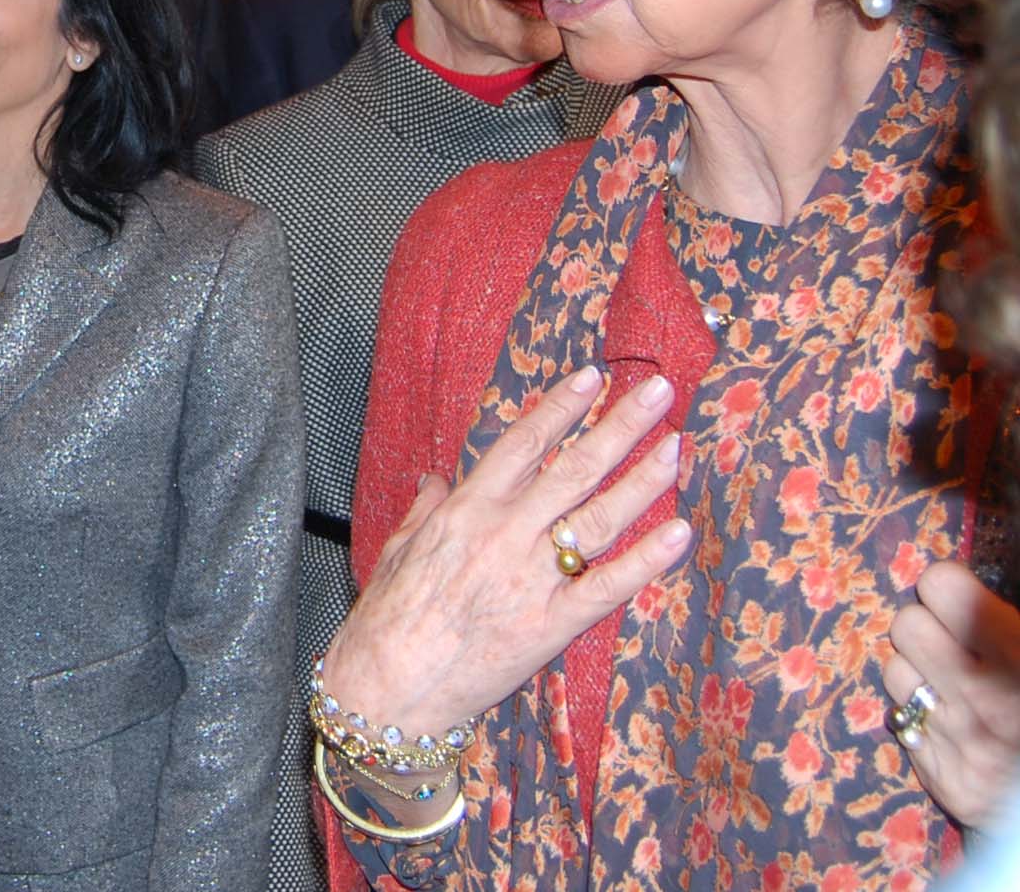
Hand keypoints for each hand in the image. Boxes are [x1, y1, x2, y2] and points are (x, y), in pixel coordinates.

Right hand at [320, 364, 691, 737]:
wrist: (390, 687)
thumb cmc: (388, 617)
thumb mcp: (397, 547)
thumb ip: (426, 509)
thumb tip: (437, 479)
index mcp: (466, 510)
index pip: (523, 443)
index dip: (561, 408)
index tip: (592, 378)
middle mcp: (504, 535)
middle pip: (573, 468)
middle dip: (619, 426)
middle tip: (657, 392)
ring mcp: (532, 580)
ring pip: (599, 519)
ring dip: (641, 480)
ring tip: (675, 447)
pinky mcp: (551, 626)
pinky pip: (607, 587)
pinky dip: (647, 560)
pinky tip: (678, 532)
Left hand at [883, 559, 1019, 827]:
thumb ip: (998, 618)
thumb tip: (951, 580)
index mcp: (1017, 656)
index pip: (942, 586)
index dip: (945, 587)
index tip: (954, 597)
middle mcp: (986, 699)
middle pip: (907, 624)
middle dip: (924, 626)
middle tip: (949, 642)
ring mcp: (960, 742)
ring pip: (895, 671)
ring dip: (916, 673)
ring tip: (952, 686)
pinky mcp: (942, 778)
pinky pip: (900, 721)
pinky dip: (919, 717)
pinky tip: (951, 724)